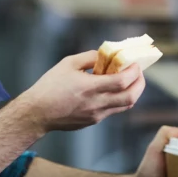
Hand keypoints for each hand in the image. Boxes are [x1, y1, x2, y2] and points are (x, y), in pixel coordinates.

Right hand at [19, 51, 145, 132]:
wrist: (37, 113)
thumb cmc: (49, 86)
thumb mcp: (68, 63)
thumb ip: (89, 57)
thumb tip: (105, 55)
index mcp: (90, 87)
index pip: (123, 81)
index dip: (134, 72)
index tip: (136, 64)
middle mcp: (97, 104)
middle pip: (131, 97)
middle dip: (140, 84)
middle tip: (138, 73)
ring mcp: (96, 115)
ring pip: (125, 106)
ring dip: (132, 92)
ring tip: (129, 81)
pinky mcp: (92, 121)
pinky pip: (113, 110)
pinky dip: (118, 99)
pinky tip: (112, 90)